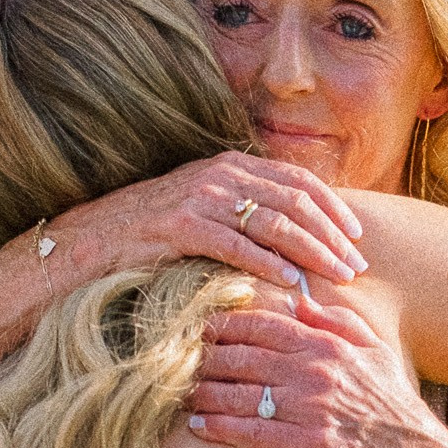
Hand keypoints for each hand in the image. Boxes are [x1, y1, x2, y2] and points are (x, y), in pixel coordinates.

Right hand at [53, 151, 366, 289]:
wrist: (90, 239)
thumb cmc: (151, 233)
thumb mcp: (203, 210)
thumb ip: (243, 212)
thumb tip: (291, 236)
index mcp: (230, 166)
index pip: (297, 181)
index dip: (332, 207)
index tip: (357, 236)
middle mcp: (219, 174)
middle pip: (294, 201)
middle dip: (331, 234)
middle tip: (357, 265)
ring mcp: (200, 197)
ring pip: (273, 222)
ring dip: (312, 251)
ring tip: (336, 276)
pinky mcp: (180, 225)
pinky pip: (236, 245)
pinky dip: (268, 263)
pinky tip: (291, 281)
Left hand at [187, 289, 447, 447]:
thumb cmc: (396, 410)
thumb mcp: (377, 354)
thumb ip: (339, 322)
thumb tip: (302, 299)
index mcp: (326, 345)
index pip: (261, 323)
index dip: (223, 322)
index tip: (196, 325)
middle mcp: (314, 371)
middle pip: (240, 356)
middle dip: (201, 356)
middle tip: (171, 358)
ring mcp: (310, 409)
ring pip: (238, 393)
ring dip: (202, 393)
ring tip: (177, 393)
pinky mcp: (308, 446)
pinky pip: (251, 433)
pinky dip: (220, 428)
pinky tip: (198, 427)